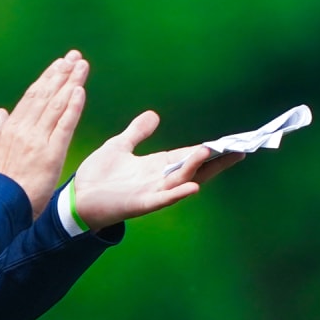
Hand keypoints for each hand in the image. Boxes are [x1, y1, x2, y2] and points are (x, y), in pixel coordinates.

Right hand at [0, 50, 87, 219]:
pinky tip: (80, 92)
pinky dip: (73, 107)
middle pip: (46, 95)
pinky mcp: (50, 154)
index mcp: (11, 128)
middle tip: (75, 57)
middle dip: (61, 74)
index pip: (32, 97)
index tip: (59, 64)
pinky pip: (64, 126)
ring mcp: (37, 140)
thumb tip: (1, 111)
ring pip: (56, 105)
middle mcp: (24, 129)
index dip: (47, 79)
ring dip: (70, 83)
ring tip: (82, 66)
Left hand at [71, 110, 244, 229]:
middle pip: (195, 168)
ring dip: (196, 167)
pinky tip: (193, 187)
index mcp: (157, 165)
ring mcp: (152, 192)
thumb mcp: (119, 147)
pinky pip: (162, 199)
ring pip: (180, 179)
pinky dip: (177, 193)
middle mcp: (160, 179)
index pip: (190, 155)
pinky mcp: (139, 204)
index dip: (212, 148)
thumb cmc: (98, 175)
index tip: (236, 140)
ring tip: (210, 151)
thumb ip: (137, 133)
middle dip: (217, 159)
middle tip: (243, 146)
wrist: (77, 197)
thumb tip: (154, 115)